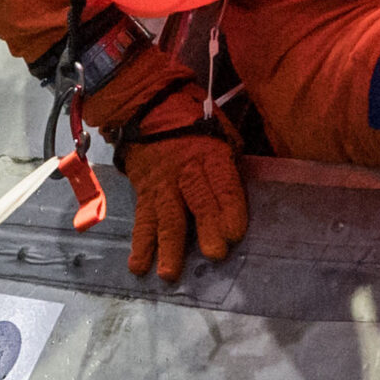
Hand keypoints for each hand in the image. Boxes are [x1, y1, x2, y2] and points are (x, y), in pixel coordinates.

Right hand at [117, 91, 248, 282]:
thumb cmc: (192, 120)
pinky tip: (138, 265)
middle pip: (197, 201)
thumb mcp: (221, 129)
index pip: (222, 184)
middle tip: (214, 254)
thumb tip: (241, 187)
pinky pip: (142, 220)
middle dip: (206, 228)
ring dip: (168, 247)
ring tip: (169, 274)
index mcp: (210, 154)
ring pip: (166, 217)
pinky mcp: (144, 194)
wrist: (147, 105)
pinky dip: (139, 244)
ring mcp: (162, 185)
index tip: (234, 233)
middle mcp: (185, 172)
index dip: (229, 208)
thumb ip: (231, 158)